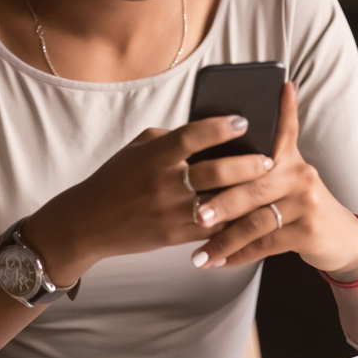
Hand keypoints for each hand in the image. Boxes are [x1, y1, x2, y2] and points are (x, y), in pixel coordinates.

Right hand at [23, 115, 274, 284]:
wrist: (89, 222)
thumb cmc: (116, 179)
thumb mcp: (138, 149)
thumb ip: (171, 139)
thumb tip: (208, 131)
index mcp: (155, 155)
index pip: (193, 135)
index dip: (220, 127)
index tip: (244, 121)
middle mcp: (164, 182)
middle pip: (215, 171)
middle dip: (247, 165)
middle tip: (269, 159)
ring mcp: (170, 211)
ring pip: (219, 203)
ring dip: (246, 196)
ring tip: (267, 188)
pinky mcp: (174, 236)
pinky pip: (212, 229)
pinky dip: (232, 221)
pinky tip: (250, 214)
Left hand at [187, 82, 357, 276]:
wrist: (340, 238)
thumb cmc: (297, 205)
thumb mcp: (285, 177)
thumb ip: (256, 164)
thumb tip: (215, 148)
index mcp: (289, 157)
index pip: (284, 127)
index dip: (282, 107)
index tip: (279, 86)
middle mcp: (300, 174)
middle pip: (253, 186)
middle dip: (221, 202)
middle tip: (194, 214)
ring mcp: (307, 202)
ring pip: (256, 221)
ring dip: (224, 240)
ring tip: (199, 254)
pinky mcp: (309, 230)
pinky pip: (266, 244)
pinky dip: (240, 255)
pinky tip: (219, 262)